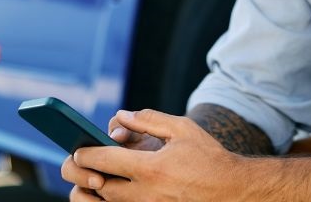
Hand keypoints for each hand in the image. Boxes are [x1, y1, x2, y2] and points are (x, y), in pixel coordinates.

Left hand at [71, 109, 243, 201]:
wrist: (232, 192)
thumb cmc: (208, 158)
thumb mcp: (182, 129)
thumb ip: (148, 119)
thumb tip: (121, 116)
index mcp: (151, 168)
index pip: (105, 160)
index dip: (86, 153)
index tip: (78, 148)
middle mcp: (146, 194)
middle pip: (99, 187)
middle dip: (84, 174)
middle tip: (79, 163)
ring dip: (94, 194)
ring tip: (93, 179)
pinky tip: (111, 190)